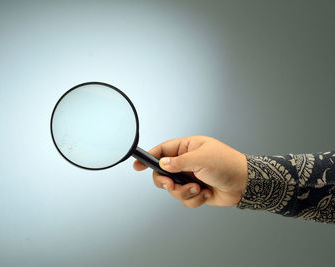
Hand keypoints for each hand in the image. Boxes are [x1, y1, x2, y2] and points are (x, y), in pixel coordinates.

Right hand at [133, 136, 247, 207]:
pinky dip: (194, 199)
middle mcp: (186, 163)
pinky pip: (185, 199)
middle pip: (162, 174)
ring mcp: (190, 178)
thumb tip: (162, 164)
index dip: (148, 158)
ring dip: (184, 192)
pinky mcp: (196, 192)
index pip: (162, 151)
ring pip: (173, 189)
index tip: (137, 166)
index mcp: (187, 148)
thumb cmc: (227, 164)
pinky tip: (206, 194)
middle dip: (166, 182)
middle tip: (171, 185)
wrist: (245, 184)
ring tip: (198, 189)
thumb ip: (179, 162)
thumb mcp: (201, 159)